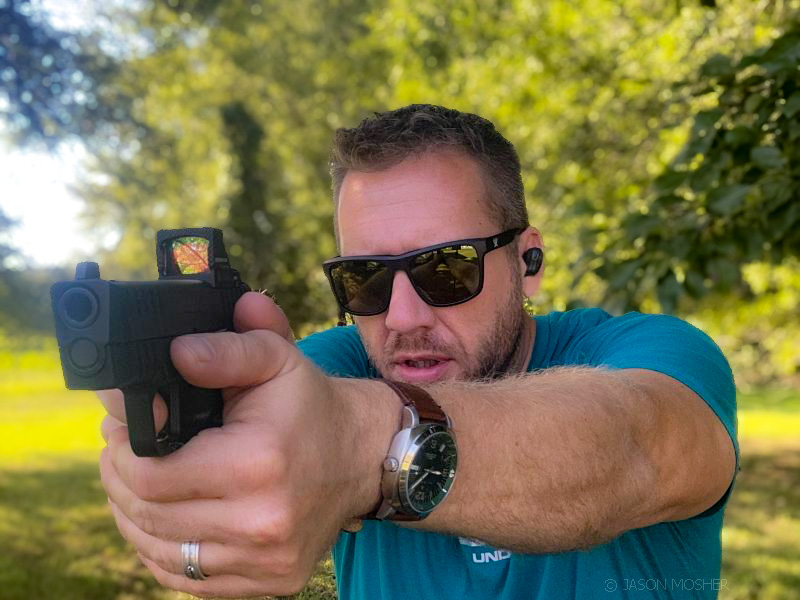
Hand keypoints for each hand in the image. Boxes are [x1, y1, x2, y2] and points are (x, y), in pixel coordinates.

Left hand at [98, 292, 395, 596]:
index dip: (120, 453)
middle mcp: (262, 522)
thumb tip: (175, 352)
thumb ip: (224, 350)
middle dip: (121, 481)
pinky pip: (191, 579)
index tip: (120, 432)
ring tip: (138, 484)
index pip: (149, 476)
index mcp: (256, 463)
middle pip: (148, 518)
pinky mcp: (271, 582)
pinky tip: (166, 520)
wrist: (363, 454)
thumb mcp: (274, 358)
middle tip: (121, 453)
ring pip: (162, 554)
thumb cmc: (311, 404)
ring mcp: (267, 560)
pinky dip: (166, 551)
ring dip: (136, 518)